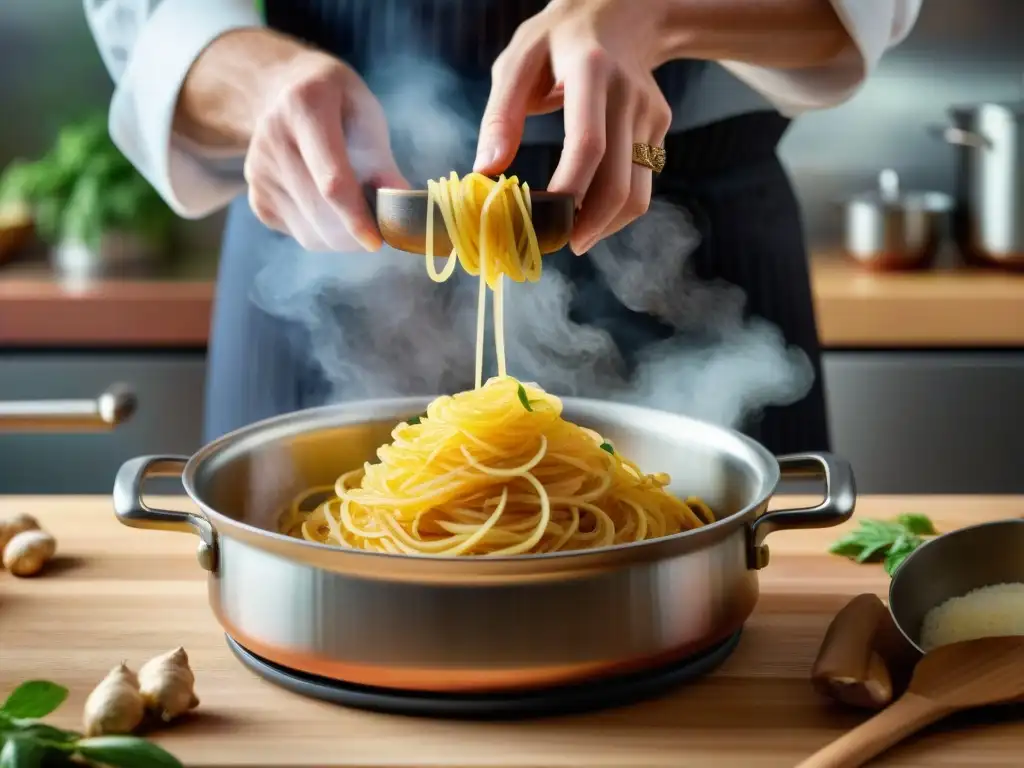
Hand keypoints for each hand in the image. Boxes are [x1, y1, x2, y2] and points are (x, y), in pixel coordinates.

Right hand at [245, 50, 409, 251]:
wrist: (286, 94)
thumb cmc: (340, 107)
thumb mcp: (368, 116)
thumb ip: (383, 163)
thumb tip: (403, 210)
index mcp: (305, 108)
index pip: (331, 181)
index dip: (356, 217)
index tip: (378, 242)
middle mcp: (273, 139)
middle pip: (321, 212)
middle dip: (357, 234)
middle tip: (383, 229)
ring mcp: (258, 172)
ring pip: (310, 233)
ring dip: (344, 239)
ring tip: (360, 215)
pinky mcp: (256, 199)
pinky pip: (299, 235)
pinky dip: (325, 235)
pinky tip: (332, 210)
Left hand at [474, 0, 671, 254]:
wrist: (623, 10)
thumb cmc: (556, 39)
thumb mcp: (517, 59)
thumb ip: (500, 115)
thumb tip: (485, 171)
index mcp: (590, 72)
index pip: (588, 144)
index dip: (568, 191)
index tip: (543, 221)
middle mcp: (628, 95)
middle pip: (618, 182)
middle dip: (588, 225)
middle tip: (556, 244)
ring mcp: (650, 113)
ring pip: (637, 193)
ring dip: (605, 226)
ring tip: (572, 236)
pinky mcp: (659, 127)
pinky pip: (641, 184)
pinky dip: (616, 210)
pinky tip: (589, 213)